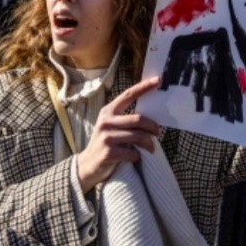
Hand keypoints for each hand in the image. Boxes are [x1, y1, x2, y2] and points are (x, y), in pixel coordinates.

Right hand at [76, 76, 160, 193]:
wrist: (87, 166)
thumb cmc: (105, 144)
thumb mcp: (110, 127)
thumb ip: (124, 120)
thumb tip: (151, 119)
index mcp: (108, 112)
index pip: (128, 95)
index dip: (144, 87)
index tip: (158, 80)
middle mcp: (106, 122)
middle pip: (138, 119)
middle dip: (152, 126)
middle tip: (158, 132)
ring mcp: (106, 137)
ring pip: (138, 136)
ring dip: (149, 144)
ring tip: (150, 148)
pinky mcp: (108, 152)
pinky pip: (133, 153)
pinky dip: (138, 156)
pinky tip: (134, 158)